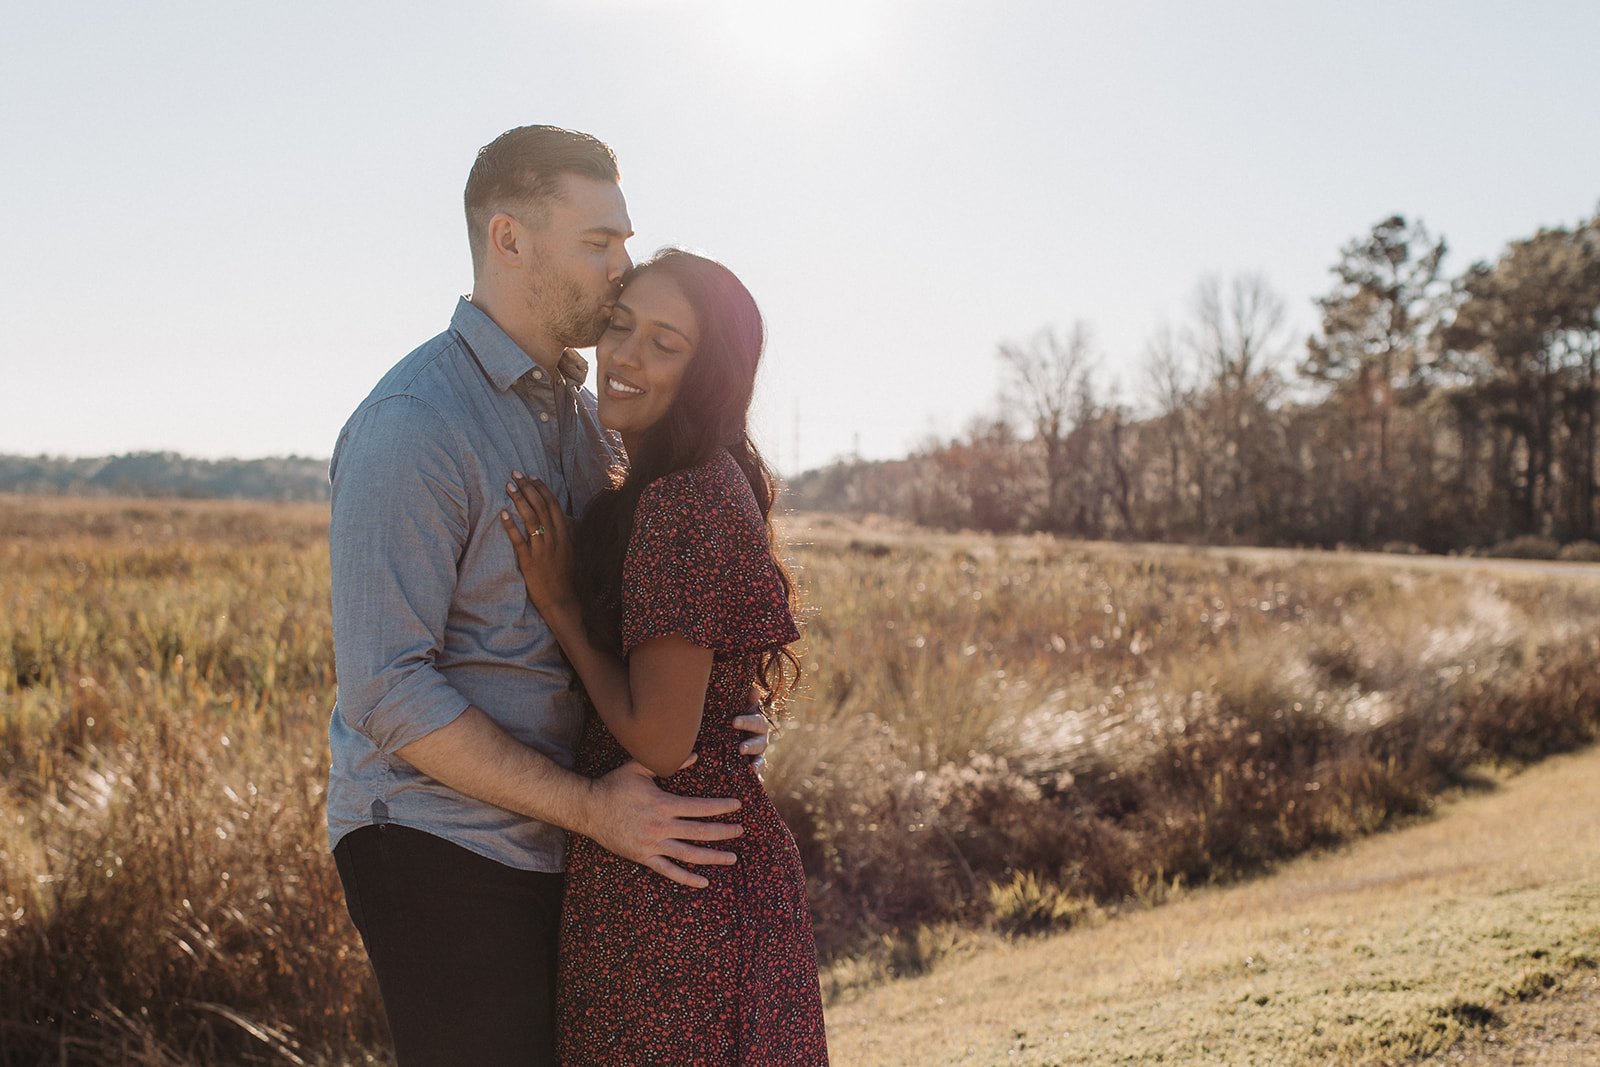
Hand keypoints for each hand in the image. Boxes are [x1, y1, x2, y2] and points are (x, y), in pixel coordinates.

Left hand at [500, 473, 576, 612]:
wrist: (562, 599)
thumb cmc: (565, 575)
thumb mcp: (570, 550)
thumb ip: (567, 533)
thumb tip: (565, 517)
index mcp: (564, 534)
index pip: (553, 504)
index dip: (542, 488)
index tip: (531, 476)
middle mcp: (554, 538)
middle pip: (540, 506)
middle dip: (527, 488)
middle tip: (515, 474)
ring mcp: (542, 548)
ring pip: (530, 518)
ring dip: (519, 500)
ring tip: (508, 487)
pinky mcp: (529, 560)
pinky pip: (519, 540)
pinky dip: (511, 526)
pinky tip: (502, 514)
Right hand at [585, 758, 743, 887]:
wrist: (588, 808)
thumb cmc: (614, 785)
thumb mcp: (639, 767)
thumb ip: (669, 763)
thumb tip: (695, 755)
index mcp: (662, 804)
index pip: (699, 807)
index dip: (721, 807)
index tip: (737, 805)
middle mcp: (660, 827)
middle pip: (699, 831)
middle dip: (723, 832)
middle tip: (741, 831)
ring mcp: (651, 844)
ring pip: (688, 854)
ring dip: (712, 857)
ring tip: (732, 858)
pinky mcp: (642, 857)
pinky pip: (668, 871)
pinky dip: (686, 878)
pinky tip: (703, 881)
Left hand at [733, 702, 772, 777]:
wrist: (732, 733)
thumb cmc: (735, 716)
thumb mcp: (740, 707)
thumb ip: (747, 700)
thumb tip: (753, 688)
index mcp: (758, 724)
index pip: (756, 722)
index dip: (747, 722)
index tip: (734, 722)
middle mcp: (761, 740)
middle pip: (760, 743)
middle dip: (751, 746)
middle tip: (740, 748)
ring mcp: (758, 755)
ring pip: (760, 760)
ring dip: (757, 764)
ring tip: (751, 768)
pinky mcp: (753, 767)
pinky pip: (757, 775)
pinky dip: (757, 779)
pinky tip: (755, 784)